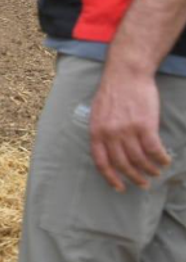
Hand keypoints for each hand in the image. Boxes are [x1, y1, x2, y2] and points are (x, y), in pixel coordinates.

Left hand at [89, 64, 172, 191]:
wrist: (126, 74)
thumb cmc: (113, 92)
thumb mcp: (98, 113)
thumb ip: (102, 132)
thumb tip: (108, 150)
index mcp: (96, 131)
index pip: (102, 162)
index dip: (111, 178)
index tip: (120, 188)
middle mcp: (110, 134)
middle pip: (122, 164)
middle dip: (134, 178)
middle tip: (143, 184)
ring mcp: (127, 130)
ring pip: (140, 159)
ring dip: (149, 169)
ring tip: (155, 172)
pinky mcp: (145, 125)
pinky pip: (154, 150)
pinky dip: (160, 158)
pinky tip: (165, 161)